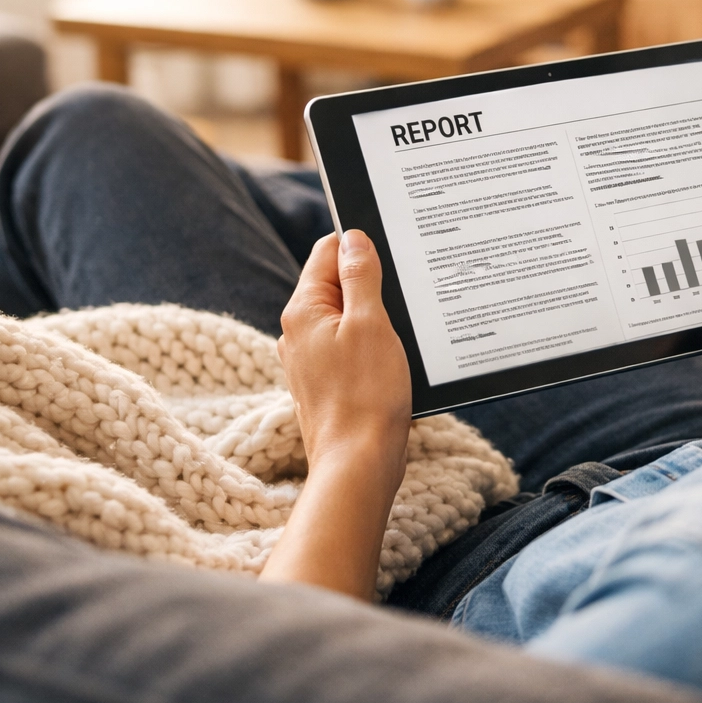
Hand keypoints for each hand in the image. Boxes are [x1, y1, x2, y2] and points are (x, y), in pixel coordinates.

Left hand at [278, 230, 413, 478]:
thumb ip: (360, 275)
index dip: (362, 246)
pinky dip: (373, 345)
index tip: (393, 256)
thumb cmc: (366, 395)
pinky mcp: (327, 381)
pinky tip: (392, 359)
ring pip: (347, 317)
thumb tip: (353, 238)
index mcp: (303, 310)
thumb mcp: (370, 323)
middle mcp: (298, 332)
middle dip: (372, 284)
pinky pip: (350, 346)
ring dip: (376, 318)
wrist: (358, 463)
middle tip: (403, 298)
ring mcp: (311, 359)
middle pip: (338, 283)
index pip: (328, 251)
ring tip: (400, 333)